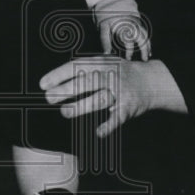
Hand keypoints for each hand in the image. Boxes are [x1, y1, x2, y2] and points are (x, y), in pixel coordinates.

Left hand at [39, 55, 185, 137]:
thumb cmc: (119, 72)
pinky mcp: (128, 108)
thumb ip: (83, 68)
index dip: (59, 74)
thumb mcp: (104, 62)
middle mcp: (112, 76)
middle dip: (66, 90)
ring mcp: (121, 92)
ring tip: (64, 112)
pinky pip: (117, 118)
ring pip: (100, 100)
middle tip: (49, 97)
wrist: (151, 81)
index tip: (43, 83)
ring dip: (81, 107)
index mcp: (103, 63)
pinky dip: (108, 126)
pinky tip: (97, 132)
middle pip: (87, 82)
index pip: (78, 66)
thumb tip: (54, 80)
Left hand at [99, 13, 150, 61]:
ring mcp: (136, 24)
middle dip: (144, 49)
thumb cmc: (107, 18)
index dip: (129, 51)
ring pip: (145, 36)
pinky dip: (147, 42)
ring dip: (148, 46)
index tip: (128, 58)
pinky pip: (145, 33)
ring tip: (147, 57)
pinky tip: (148, 50)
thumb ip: (105, 40)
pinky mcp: (138, 23)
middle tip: (144, 59)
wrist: (112, 5)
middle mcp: (132, 26)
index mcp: (123, 28)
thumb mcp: (103, 27)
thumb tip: (106, 53)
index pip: (129, 42)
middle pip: (142, 38)